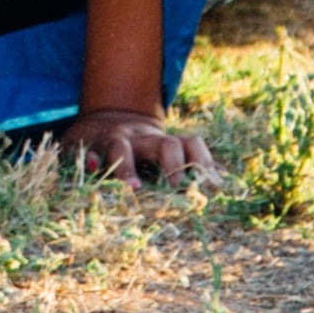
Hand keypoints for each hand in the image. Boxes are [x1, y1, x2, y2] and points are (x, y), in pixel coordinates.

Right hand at [61, 109, 221, 190]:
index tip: (213, 185)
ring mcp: (113, 142)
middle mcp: (141, 140)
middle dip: (172, 162)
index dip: (202, 160)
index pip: (189, 144)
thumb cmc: (139, 150)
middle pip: (162, 143)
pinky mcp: (87, 148)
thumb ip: (191, 164)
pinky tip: (91, 168)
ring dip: (127, 167)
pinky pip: (87, 153)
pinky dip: (89, 160)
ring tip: (134, 188)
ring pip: (121, 148)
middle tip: (178, 186)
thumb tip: (226, 179)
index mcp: (163, 144)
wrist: (98, 125)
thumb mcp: (163, 153)